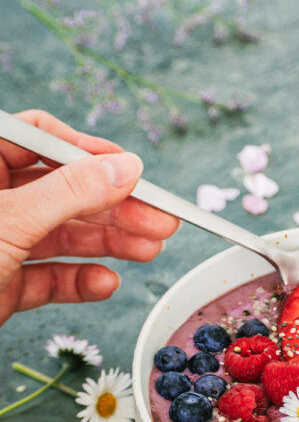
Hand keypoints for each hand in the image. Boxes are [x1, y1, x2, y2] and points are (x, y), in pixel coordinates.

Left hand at [0, 109, 178, 326]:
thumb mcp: (8, 221)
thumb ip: (70, 192)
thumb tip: (124, 167)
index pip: (40, 138)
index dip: (90, 153)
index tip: (135, 172)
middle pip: (62, 190)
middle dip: (113, 206)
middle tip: (161, 220)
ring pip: (60, 234)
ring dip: (108, 243)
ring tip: (151, 250)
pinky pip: (46, 276)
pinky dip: (78, 281)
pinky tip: (106, 283)